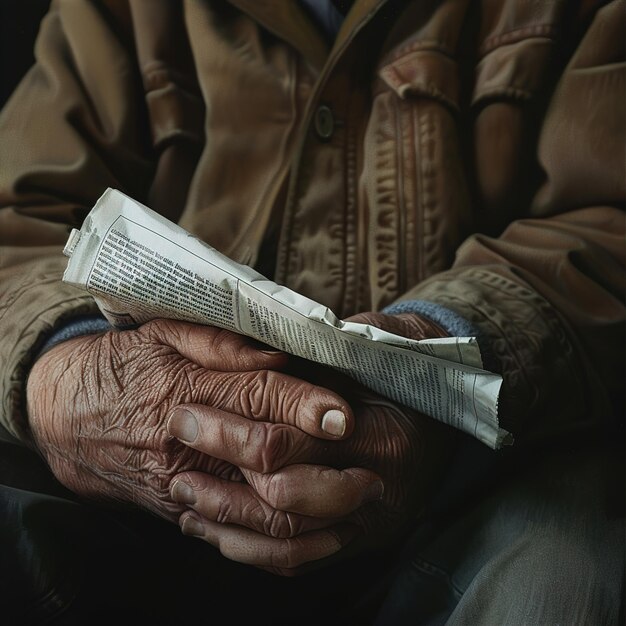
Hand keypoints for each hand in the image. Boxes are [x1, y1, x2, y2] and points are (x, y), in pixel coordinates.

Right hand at [26, 319, 354, 520]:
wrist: (67, 414)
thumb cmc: (126, 363)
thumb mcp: (165, 332)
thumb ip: (220, 340)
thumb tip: (277, 353)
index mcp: (187, 388)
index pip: (258, 396)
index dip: (304, 404)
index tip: (344, 414)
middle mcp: (187, 441)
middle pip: (266, 461)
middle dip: (324, 469)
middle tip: (371, 470)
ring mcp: (182, 482)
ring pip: (256, 509)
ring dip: (315, 512)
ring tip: (360, 502)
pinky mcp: (179, 510)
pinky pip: (236, 537)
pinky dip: (284, 543)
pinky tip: (324, 533)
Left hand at [167, 311, 452, 574]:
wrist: (448, 395)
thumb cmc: (400, 359)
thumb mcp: (365, 342)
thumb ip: (314, 354)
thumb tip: (249, 358)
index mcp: (381, 432)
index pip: (289, 443)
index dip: (230, 431)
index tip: (186, 415)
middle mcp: (380, 487)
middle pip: (283, 500)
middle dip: (221, 485)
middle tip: (178, 464)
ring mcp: (373, 521)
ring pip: (289, 544)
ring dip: (227, 525)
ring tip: (184, 500)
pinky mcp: (364, 538)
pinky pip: (303, 559)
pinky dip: (253, 553)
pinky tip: (215, 534)